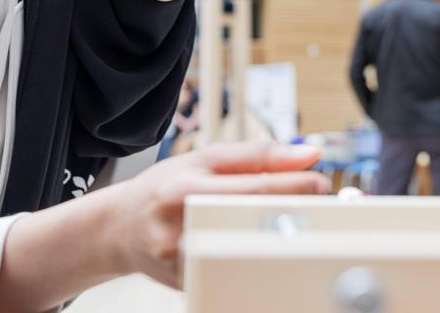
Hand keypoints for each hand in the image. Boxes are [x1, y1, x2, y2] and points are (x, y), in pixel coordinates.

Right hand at [108, 142, 326, 288]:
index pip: (249, 189)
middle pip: (251, 225)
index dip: (292, 187)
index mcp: (183, 190)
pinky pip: (232, 273)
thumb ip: (257, 155)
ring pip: (245, 255)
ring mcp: (182, 263)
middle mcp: (179, 229)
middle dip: (291, 214)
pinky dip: (254, 259)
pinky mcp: (188, 285)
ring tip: (291, 225)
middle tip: (316, 205)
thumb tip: (308, 154)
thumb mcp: (204, 159)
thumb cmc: (163, 188)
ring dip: (277, 240)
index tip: (319, 183)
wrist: (119, 228)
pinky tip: (260, 247)